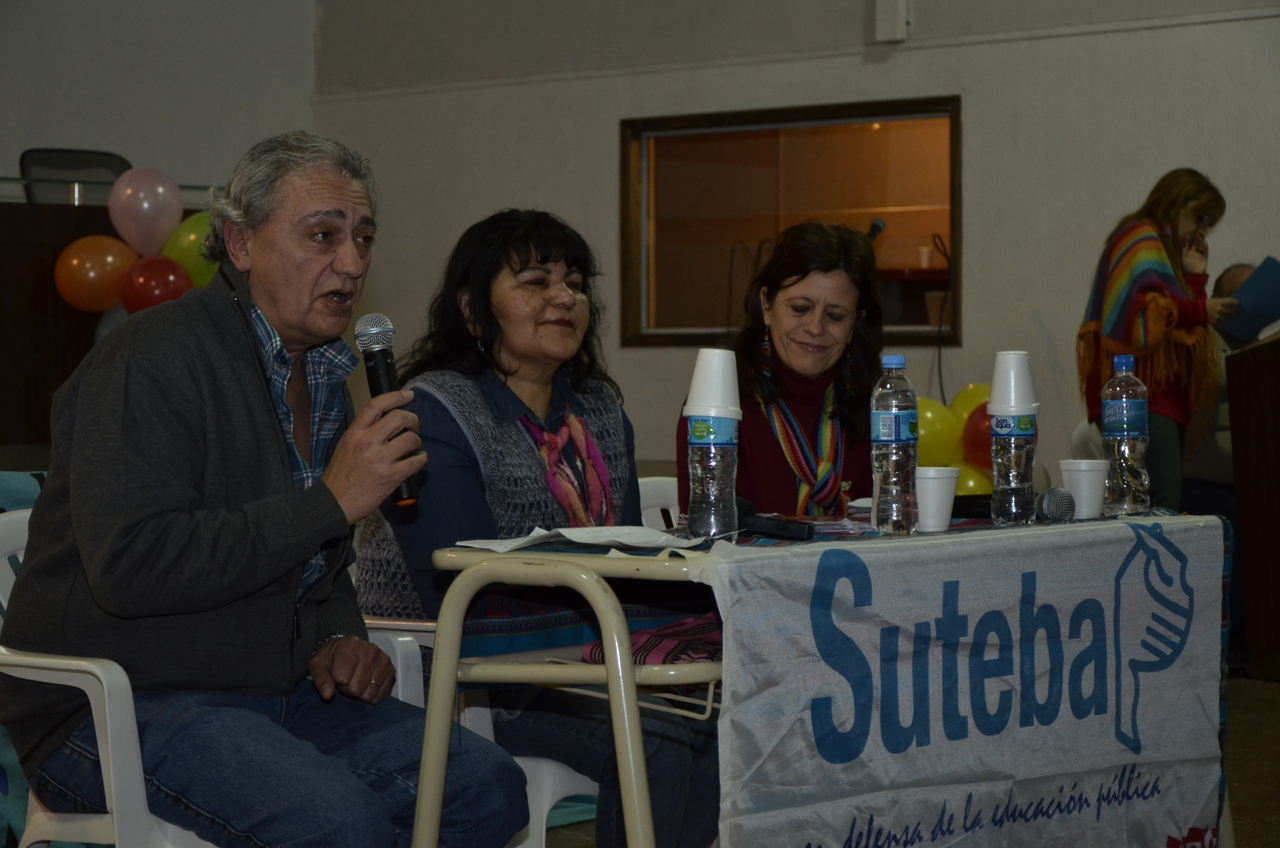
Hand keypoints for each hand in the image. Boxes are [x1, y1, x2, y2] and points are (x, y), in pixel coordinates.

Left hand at [309, 635, 394, 703]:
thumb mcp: (318, 665)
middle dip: (348, 689)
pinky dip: (372, 696)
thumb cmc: (332, 658)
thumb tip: (327, 695)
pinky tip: (366, 686)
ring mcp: (383, 659)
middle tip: (346, 680)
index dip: (336, 683)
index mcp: (350, 645)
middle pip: (356, 688)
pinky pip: (381, 694)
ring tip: (356, 681)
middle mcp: (370, 650)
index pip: (342, 678)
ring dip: (360, 694)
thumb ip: (321, 679)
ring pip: (369, 693)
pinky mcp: (391, 669)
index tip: (336, 676)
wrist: (347, 648)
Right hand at [321, 390, 427, 523]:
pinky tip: (419, 459)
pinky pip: (415, 462)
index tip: (408, 395)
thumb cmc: (340, 476)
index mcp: (354, 433)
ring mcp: (379, 460)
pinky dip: (421, 459)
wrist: (333, 503)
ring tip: (414, 446)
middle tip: (414, 426)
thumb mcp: (345, 446)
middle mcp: (366, 442)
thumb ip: (363, 433)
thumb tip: (387, 423)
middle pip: (399, 418)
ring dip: (417, 441)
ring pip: (410, 439)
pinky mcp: (390, 477)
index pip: (376, 405)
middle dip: (412, 419)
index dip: (395, 396)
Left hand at [1181, 235, 1208, 274]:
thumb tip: (1184, 243)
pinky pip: (1205, 252)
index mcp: (1187, 252)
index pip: (1188, 244)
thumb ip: (1184, 250)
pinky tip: (1205, 244)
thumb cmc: (1186, 267)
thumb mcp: (1183, 258)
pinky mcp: (1205, 258)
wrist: (1194, 275)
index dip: (1187, 240)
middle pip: (1195, 244)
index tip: (1187, 235)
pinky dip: (1205, 248)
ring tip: (1200, 237)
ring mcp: (1199, 255)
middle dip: (1196, 239)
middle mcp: (1194, 252)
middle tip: (1197, 233)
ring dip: (1200, 242)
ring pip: (1201, 246)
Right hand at [1206, 297, 1239, 325]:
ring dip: (1228, 316)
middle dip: (1235, 312)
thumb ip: (1221, 302)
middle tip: (1237, 312)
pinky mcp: (1216, 322)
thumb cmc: (1205, 304)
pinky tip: (1219, 318)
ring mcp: (1218, 316)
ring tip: (1227, 315)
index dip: (1236, 302)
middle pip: (1231, 311)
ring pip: (1227, 317)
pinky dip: (1221, 320)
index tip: (1239, 303)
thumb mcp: (1213, 300)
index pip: (1230, 301)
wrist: (1196, 312)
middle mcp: (1220, 309)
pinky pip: (1221, 321)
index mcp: (1219, 302)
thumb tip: (1229, 303)